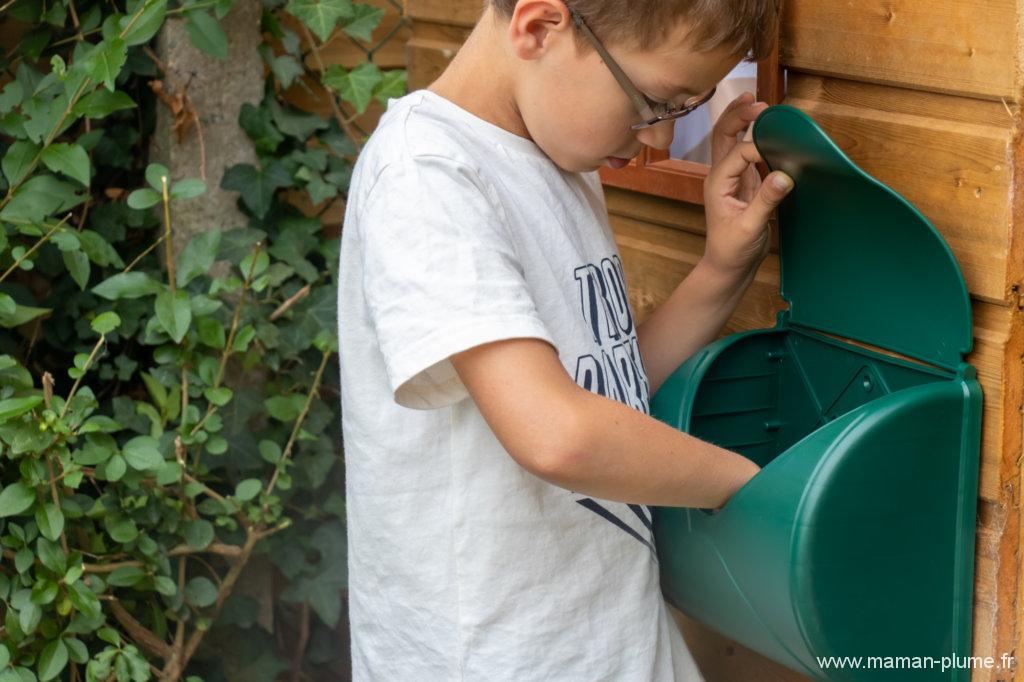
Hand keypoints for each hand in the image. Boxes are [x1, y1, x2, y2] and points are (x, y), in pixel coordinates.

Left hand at [703, 92, 793, 274]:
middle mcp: (721, 175)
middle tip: (756, 99)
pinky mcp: (744, 183)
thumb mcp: (750, 228)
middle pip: (723, 135)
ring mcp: (731, 178)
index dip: (758, 144)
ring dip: (740, 119)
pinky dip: (752, 136)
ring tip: (754, 100)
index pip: (738, 152)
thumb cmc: (732, 250)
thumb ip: (766, 202)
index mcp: (718, 182)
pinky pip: (745, 153)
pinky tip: (765, 126)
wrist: (727, 267)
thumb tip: (785, 176)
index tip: (779, 144)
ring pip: (730, 140)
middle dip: (737, 115)